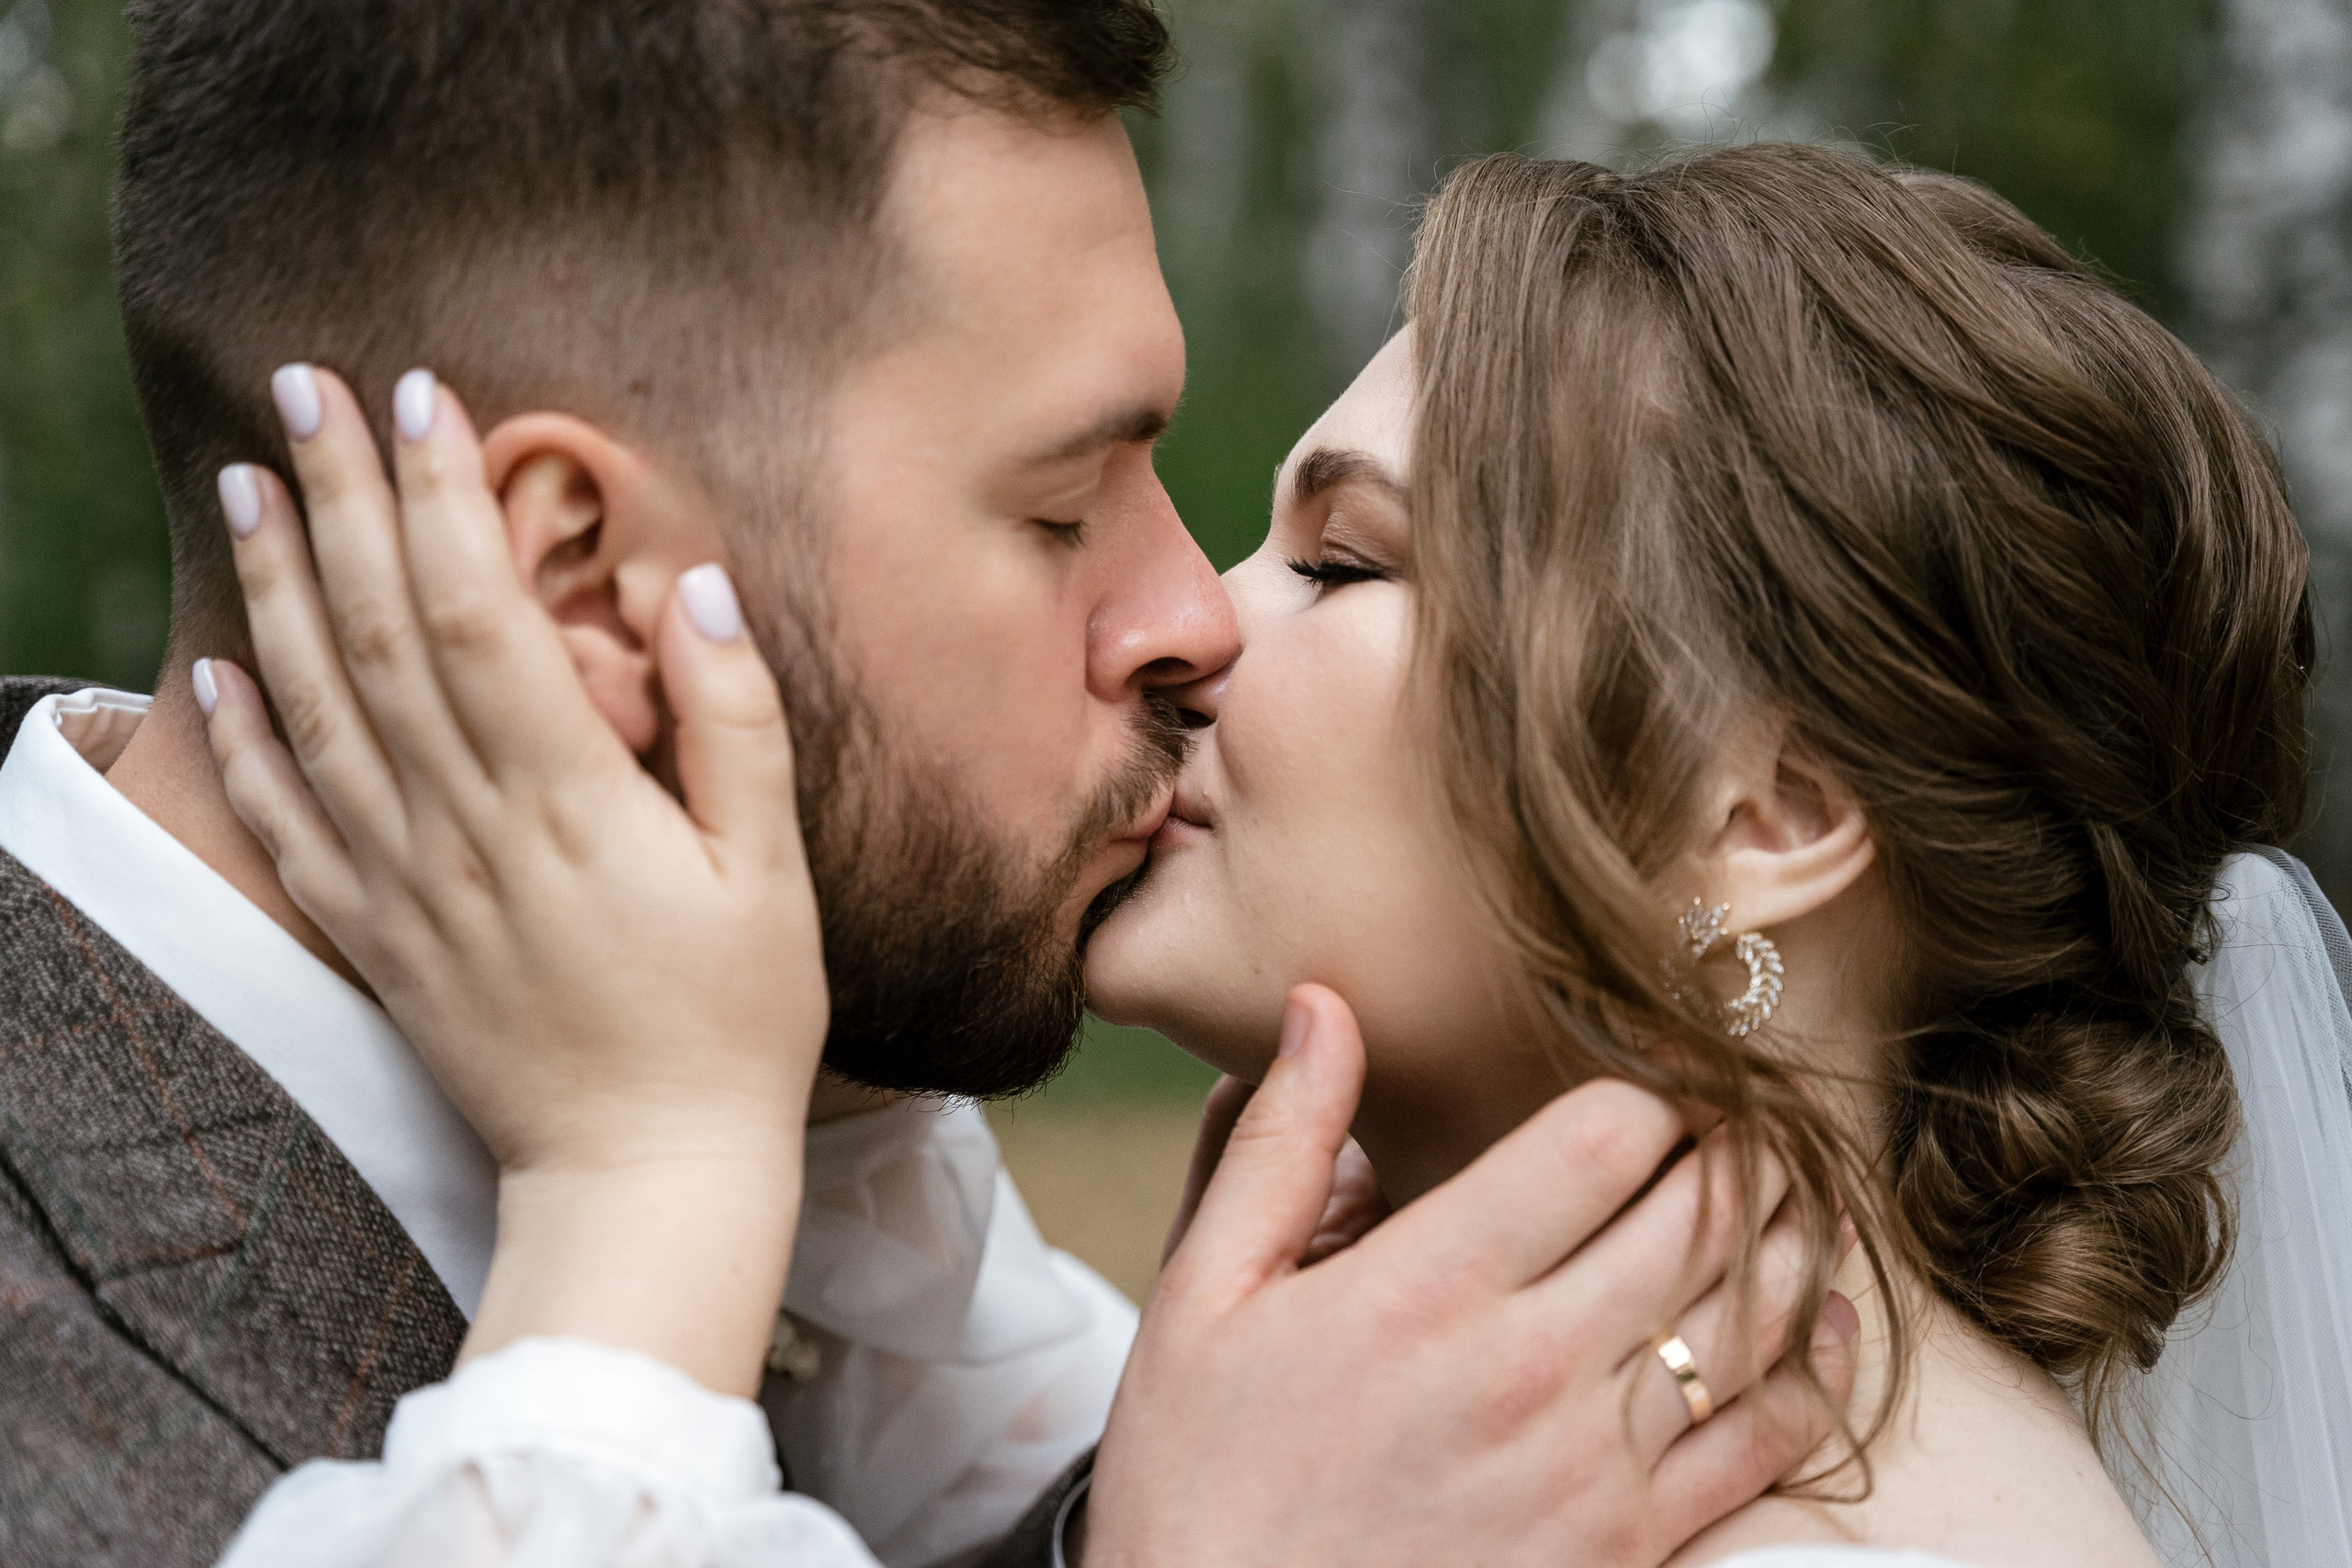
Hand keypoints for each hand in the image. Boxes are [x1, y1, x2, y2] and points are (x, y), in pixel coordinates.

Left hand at [200, 366, 826, 1393]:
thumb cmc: (736, 1023)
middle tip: (302, 387)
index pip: (479, 614)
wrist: (646, 1178)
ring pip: (317, 711)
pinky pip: (289, 827)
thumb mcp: (773, 872)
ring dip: (276, 588)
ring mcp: (407, 889)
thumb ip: (734, 722)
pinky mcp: (379, 940)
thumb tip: (696, 584)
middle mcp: (465, 832)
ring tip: (244, 484)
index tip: (421, 396)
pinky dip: (243, 742)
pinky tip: (216, 667)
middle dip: (340, 499)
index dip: (441, 497)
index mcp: (568, 803)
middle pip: (380, 636)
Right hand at [1084, 985, 1857, 1567]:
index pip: (1605, 1139)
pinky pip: (1765, 1445)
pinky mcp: (1627, 1550)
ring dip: (1791, 1235)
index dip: (1650, 1086)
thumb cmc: (1201, 1474)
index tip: (1652, 1072)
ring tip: (1799, 1186)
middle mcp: (1529, 1367)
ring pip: (1749, 1315)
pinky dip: (1817, 1372)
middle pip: (1700, 1213)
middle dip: (1738, 1145)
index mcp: (1428, 1285)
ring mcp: (1592, 1467)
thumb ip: (1278, 1146)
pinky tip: (1827, 1322)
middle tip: (1747, 1110)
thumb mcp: (1203, 1298)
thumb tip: (1323, 1008)